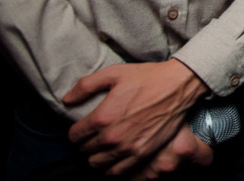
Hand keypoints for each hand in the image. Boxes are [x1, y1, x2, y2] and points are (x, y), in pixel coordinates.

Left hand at [64, 59, 208, 175]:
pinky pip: (118, 171)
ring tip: (101, 149)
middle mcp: (113, 136)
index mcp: (102, 117)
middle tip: (92, 137)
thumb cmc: (147, 77)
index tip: (81, 128)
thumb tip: (66, 99)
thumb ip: (85, 86)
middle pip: (85, 151)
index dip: (75, 132)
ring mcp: (128, 147)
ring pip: (98, 164)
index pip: (75, 136)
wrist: (178, 85)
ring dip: (96, 157)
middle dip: (85, 144)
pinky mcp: (143, 153)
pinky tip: (113, 159)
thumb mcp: (114, 73)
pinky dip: (111, 168)